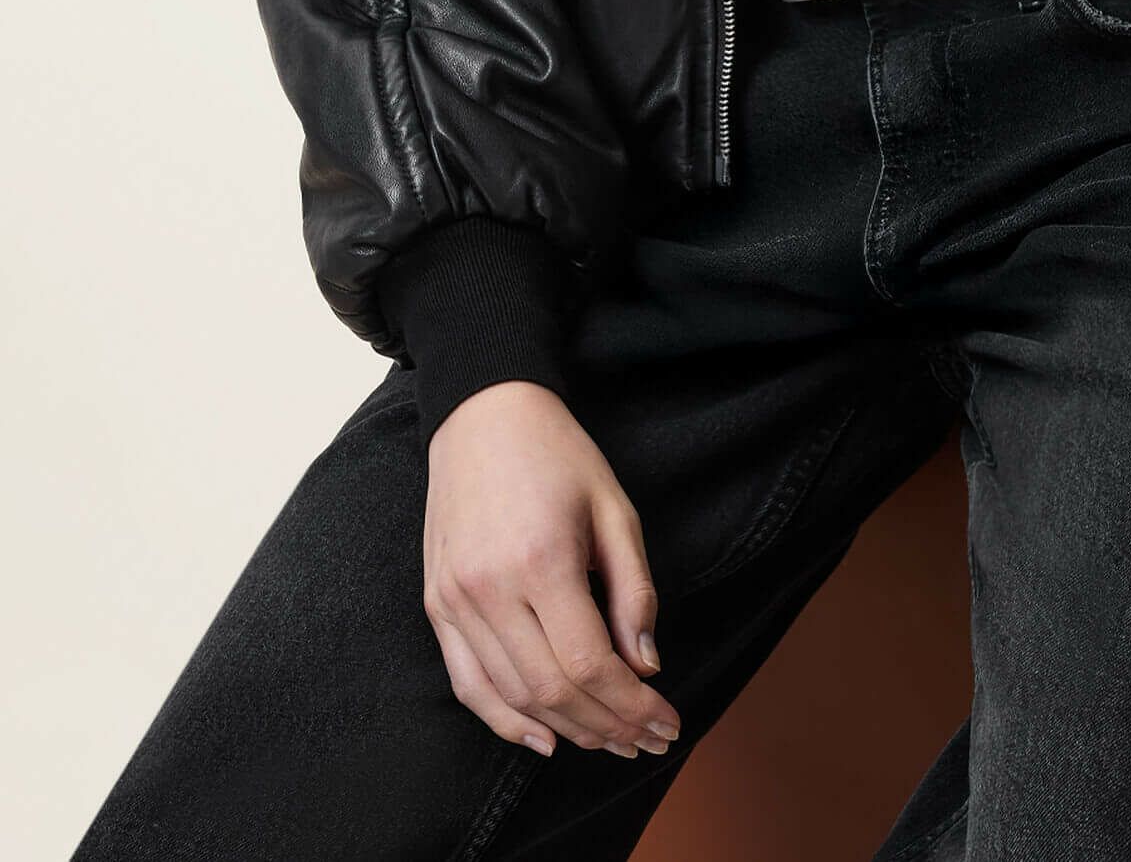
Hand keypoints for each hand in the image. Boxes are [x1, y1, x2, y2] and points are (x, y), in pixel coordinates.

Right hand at [420, 380, 682, 760]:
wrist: (482, 414)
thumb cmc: (558, 454)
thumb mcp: (614, 508)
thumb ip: (634, 589)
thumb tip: (647, 664)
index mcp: (541, 560)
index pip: (589, 663)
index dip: (632, 706)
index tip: (667, 723)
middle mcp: (489, 589)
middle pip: (551, 691)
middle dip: (607, 727)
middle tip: (648, 741)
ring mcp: (454, 601)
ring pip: (511, 697)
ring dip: (565, 731)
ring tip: (611, 742)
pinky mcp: (436, 605)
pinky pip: (468, 684)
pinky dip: (505, 720)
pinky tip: (544, 739)